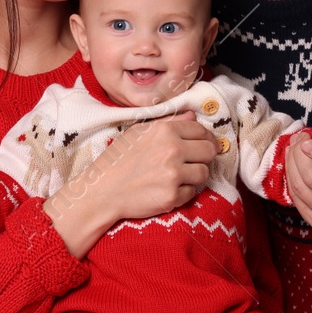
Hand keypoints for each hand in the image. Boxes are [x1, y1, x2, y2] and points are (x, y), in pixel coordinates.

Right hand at [44, 110, 217, 256]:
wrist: (102, 191)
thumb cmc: (117, 160)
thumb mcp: (138, 133)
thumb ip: (168, 123)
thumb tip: (193, 116)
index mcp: (164, 131)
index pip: (201, 130)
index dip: (207, 138)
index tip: (207, 145)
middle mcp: (172, 150)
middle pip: (209, 151)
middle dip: (205, 156)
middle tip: (194, 161)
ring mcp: (173, 175)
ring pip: (203, 173)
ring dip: (194, 176)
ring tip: (177, 177)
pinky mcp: (172, 196)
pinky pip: (192, 193)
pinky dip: (183, 192)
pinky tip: (166, 189)